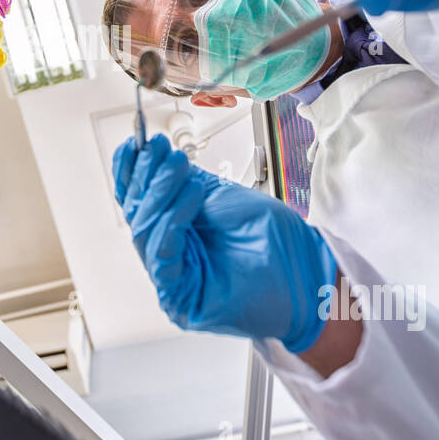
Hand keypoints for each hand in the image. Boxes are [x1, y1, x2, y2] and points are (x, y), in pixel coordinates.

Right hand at [112, 135, 336, 350]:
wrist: (306, 276)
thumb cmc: (273, 244)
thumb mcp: (221, 198)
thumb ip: (185, 182)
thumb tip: (156, 154)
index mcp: (173, 233)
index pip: (138, 200)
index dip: (132, 170)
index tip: (138, 141)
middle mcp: (168, 256)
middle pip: (137, 213)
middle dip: (147, 175)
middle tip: (161, 148)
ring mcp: (172, 279)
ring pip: (146, 230)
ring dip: (160, 192)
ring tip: (179, 165)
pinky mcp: (179, 298)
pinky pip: (164, 254)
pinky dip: (173, 221)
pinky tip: (191, 195)